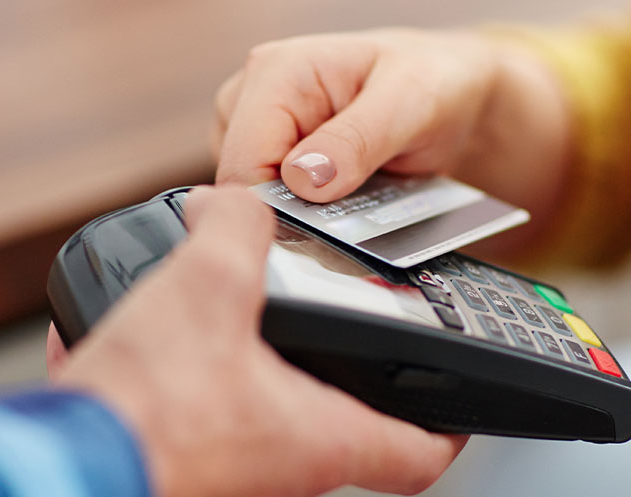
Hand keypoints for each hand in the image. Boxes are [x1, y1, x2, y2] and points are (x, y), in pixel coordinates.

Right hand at [53, 187, 466, 496]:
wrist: (58, 482)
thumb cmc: (147, 410)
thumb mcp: (204, 288)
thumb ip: (234, 231)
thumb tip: (230, 205)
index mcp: (314, 446)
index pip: (416, 454)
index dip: (443, 425)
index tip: (447, 406)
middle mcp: (275, 494)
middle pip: (319, 436)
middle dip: (302, 382)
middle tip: (282, 340)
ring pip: (241, 444)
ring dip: (223, 394)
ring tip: (184, 345)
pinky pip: (177, 449)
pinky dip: (161, 410)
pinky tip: (118, 366)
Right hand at [212, 29, 570, 249]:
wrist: (449, 90)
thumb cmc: (433, 82)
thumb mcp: (412, 103)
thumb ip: (357, 140)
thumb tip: (303, 181)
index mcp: (275, 73)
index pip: (242, 167)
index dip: (276, 210)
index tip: (323, 232)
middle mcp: (249, 96)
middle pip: (240, 187)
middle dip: (289, 214)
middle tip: (349, 215)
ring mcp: (249, 126)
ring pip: (250, 199)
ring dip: (297, 215)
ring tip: (351, 198)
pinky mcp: (259, 152)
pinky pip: (264, 200)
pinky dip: (300, 212)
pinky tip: (337, 199)